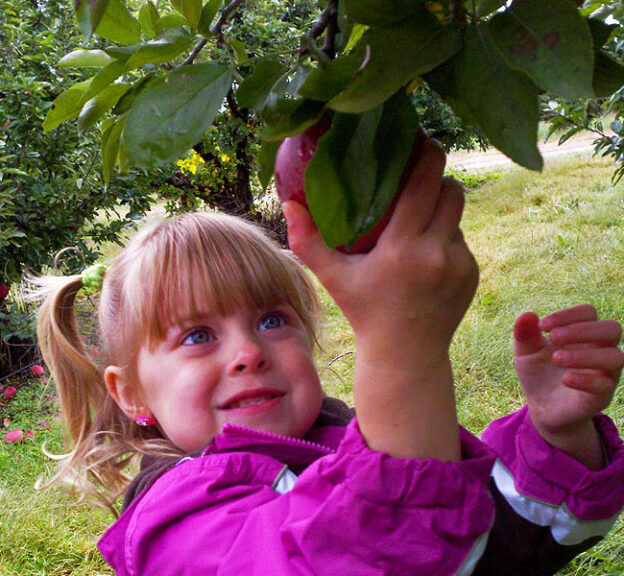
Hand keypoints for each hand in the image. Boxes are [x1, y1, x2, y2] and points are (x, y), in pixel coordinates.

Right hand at [282, 138, 478, 460]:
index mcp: (404, 248)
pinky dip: (444, 235)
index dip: (427, 153)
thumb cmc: (364, 312)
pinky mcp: (471, 272)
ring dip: (439, 206)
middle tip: (416, 171)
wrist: (405, 354)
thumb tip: (289, 203)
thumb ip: (308, 242)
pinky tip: (423, 250)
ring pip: (457, 214)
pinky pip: (460, 238)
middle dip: (437, 175)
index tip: (419, 138)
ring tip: (416, 213)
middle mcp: (438, 252)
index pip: (426, 183)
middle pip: (451, 190)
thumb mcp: (332, 278)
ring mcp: (460, 263)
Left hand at [514, 305, 623, 467]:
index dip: (568, 314)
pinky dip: (585, 379)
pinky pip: (605, 385)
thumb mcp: (525, 352)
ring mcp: (604, 373)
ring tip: (557, 359)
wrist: (541, 407)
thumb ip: (524, 334)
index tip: (543, 326)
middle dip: (581, 330)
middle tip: (552, 338)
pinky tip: (565, 378)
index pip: (589, 312)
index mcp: (583, 334)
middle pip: (612, 329)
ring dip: (585, 355)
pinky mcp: (601, 396)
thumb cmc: (538, 373)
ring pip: (616, 357)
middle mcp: (600, 350)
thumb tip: (528, 315)